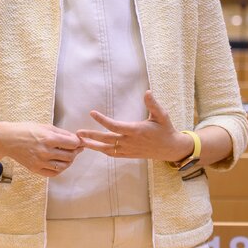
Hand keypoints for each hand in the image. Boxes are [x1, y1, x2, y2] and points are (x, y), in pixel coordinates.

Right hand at [0, 121, 83, 176]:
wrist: (8, 139)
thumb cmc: (26, 130)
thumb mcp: (45, 126)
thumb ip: (61, 133)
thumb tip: (75, 138)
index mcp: (49, 138)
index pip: (72, 144)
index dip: (78, 142)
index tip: (79, 141)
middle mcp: (45, 152)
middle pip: (70, 156)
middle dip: (76, 152)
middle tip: (76, 149)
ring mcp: (40, 162)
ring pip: (63, 166)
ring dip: (69, 161)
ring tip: (69, 156)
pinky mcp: (35, 169)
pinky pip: (53, 173)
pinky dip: (60, 169)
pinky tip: (60, 163)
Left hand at [75, 90, 192, 161]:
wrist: (170, 149)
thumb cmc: (165, 130)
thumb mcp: (162, 116)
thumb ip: (153, 105)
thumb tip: (147, 92)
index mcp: (136, 131)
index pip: (115, 126)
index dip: (103, 120)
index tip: (92, 113)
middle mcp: (130, 142)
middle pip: (107, 140)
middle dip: (92, 136)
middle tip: (78, 133)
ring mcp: (129, 150)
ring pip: (107, 150)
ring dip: (93, 146)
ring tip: (80, 142)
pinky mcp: (129, 155)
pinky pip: (113, 154)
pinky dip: (102, 151)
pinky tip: (94, 147)